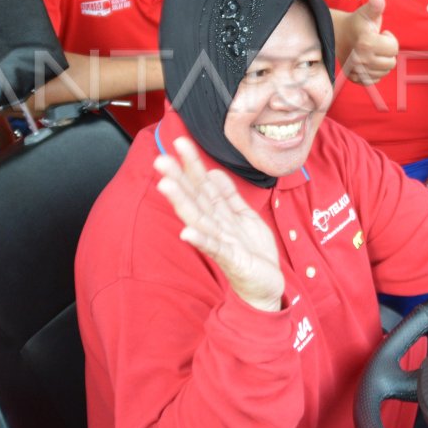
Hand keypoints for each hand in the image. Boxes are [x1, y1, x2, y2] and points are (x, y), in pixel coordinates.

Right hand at [155, 137, 284, 311]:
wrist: (267, 285)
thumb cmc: (252, 251)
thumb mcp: (243, 216)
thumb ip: (228, 196)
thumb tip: (212, 172)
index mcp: (219, 214)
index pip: (203, 185)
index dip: (192, 164)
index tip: (180, 142)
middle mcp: (215, 227)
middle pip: (194, 199)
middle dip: (178, 179)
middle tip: (160, 159)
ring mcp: (220, 243)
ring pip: (198, 219)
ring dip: (182, 203)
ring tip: (165, 185)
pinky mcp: (231, 260)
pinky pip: (214, 249)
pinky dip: (201, 240)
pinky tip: (186, 232)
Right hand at [340, 0, 398, 84]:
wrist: (338, 34)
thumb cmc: (357, 22)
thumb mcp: (368, 12)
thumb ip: (376, 3)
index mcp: (367, 43)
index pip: (394, 48)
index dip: (389, 39)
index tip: (379, 33)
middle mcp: (361, 60)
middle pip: (391, 63)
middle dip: (386, 51)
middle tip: (375, 43)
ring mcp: (357, 71)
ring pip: (384, 72)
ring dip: (381, 62)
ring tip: (371, 51)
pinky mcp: (355, 79)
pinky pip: (375, 80)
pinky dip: (374, 72)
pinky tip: (368, 62)